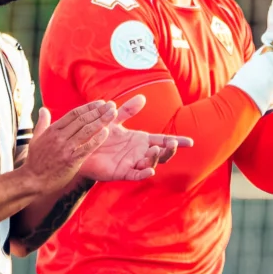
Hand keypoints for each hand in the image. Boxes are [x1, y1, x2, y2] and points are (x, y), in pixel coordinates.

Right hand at [18, 97, 126, 191]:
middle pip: (82, 120)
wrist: (33, 181)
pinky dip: (97, 139)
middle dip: (98, 111)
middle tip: (111, 105)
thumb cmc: (35, 161)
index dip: (89, 107)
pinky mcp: (71, 160)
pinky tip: (107, 132)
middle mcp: (59, 137)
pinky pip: (87, 147)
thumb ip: (42, 123)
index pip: (73, 114)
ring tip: (113, 114)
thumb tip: (43, 110)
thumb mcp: (35, 139)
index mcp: (52, 130)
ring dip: (101, 121)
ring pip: (86, 130)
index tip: (100, 103)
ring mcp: (65, 148)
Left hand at [76, 93, 191, 180]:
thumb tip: (142, 98)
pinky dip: (144, 173)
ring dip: (155, 158)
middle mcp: (139, 153)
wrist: (81, 149)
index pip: (162, 140)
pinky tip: (150, 170)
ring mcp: (132, 163)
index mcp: (140, 140)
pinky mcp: (122, 172)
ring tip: (155, 150)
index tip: (191, 142)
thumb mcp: (114, 120)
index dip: (177, 141)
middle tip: (172, 143)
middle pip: (161, 154)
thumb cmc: (98, 135)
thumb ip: (127, 111)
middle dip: (169, 150)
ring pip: (151, 163)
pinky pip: (135, 175)